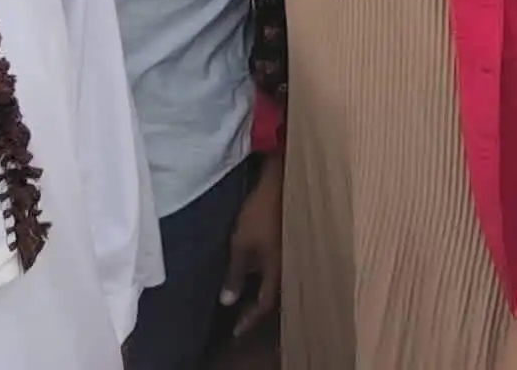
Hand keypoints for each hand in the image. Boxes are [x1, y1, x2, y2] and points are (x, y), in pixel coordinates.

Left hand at [219, 153, 283, 336]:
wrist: (282, 184)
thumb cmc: (260, 215)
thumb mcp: (241, 245)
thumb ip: (235, 274)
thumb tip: (228, 302)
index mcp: (276, 271)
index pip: (263, 305)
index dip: (249, 319)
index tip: (236, 331)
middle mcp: (286, 266)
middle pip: (273, 296)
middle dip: (256, 308)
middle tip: (241, 316)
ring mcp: (288, 253)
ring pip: (274, 280)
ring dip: (259, 290)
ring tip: (245, 295)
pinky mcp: (286, 240)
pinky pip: (274, 267)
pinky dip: (262, 274)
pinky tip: (253, 270)